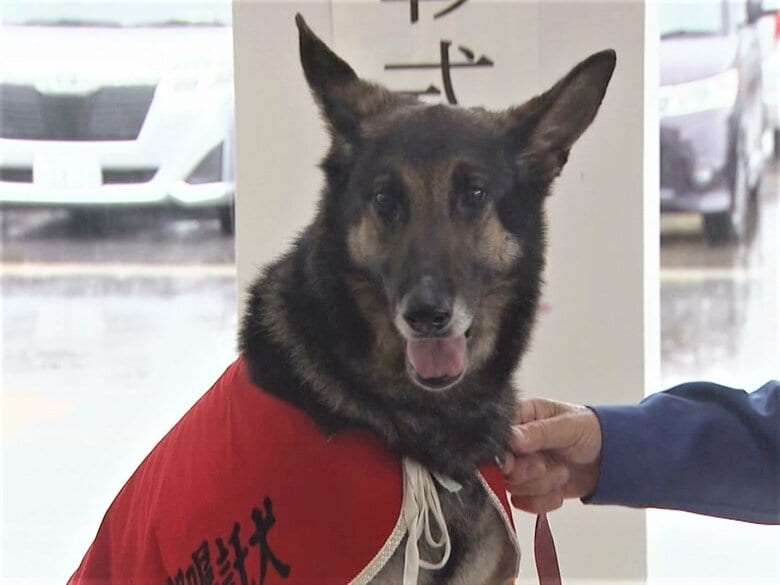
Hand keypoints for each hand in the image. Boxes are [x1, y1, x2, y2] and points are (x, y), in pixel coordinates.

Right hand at [501, 398, 602, 513]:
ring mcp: (524, 466)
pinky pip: (526, 503)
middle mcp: (518, 443)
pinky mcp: (532, 489)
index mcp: (523, 417)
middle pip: (501, 465)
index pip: (497, 435)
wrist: (614, 459)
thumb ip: (539, 432)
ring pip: (514, 486)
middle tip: (543, 466)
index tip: (510, 461)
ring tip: (562, 472)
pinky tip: (560, 490)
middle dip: (525, 471)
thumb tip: (512, 439)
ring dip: (541, 485)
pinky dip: (544, 500)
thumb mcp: (568, 426)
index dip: (501, 451)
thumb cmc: (592, 431)